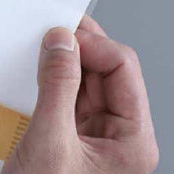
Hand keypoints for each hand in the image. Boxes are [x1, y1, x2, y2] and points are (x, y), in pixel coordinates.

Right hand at [0, 17, 157, 173]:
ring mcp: (98, 136)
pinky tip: (39, 68)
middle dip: (80, 48)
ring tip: (42, 47)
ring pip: (89, 79)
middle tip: (51, 31)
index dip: (94, 46)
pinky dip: (55, 76)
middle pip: (109, 71)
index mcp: (133, 142)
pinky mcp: (74, 135)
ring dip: (66, 60)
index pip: (124, 70)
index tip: (61, 34)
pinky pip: (70, 92)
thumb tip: (62, 40)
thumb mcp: (49, 141)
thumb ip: (57, 85)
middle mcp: (121, 137)